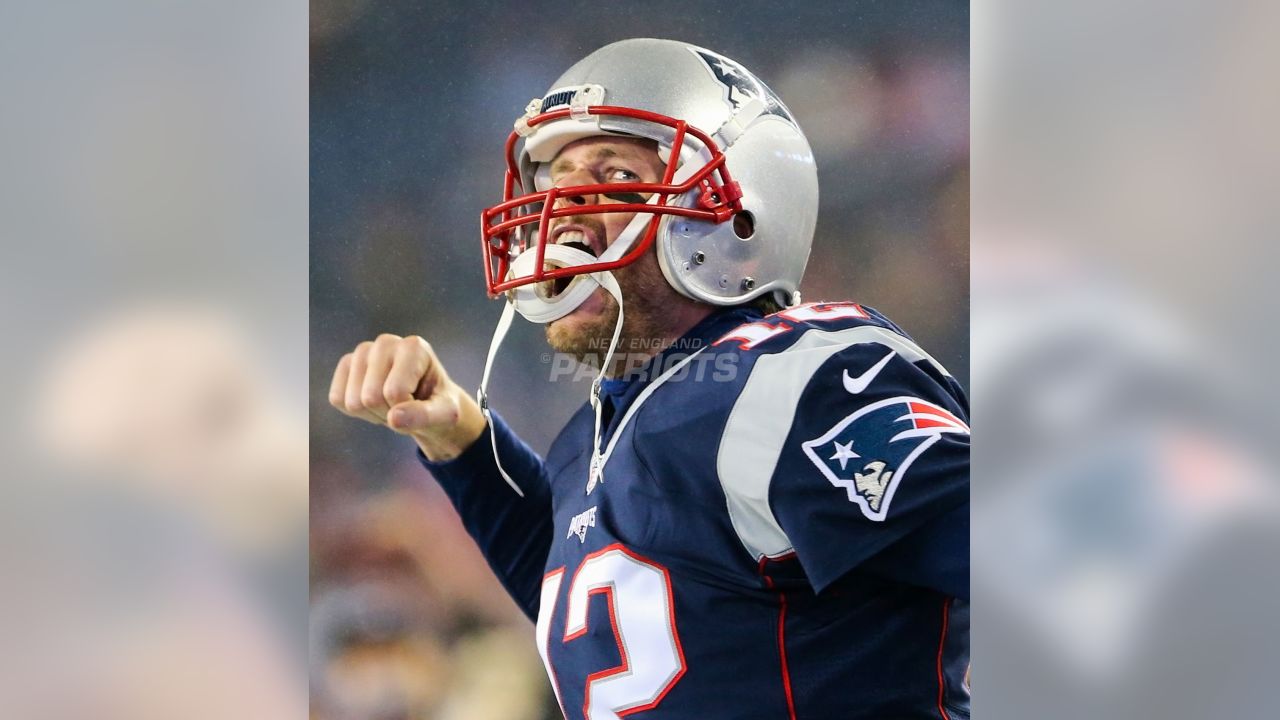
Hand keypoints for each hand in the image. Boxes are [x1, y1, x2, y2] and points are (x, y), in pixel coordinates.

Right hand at [329, 334, 485, 460]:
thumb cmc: (438, 405)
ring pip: (353, 401)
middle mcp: (386, 342)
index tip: (420, 403)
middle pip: (371, 397)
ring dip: (373, 414)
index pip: (395, 392)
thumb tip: (394, 419)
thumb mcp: (444, 415)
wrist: (427, 401)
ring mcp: (362, 351)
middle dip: (388, 413)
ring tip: (392, 403)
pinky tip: (376, 401)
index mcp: (414, 347)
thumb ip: (424, 416)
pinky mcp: (346, 365)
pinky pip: (337, 399)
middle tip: (405, 406)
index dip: (407, 410)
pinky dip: (357, 411)